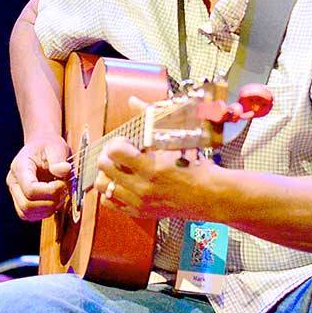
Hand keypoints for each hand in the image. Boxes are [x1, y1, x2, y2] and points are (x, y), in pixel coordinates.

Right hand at [6, 135, 72, 220]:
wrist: (41, 147)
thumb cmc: (48, 146)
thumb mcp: (56, 147)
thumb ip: (59, 159)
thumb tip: (64, 170)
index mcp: (19, 167)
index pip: (30, 189)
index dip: (50, 192)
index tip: (62, 184)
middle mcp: (13, 182)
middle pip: (27, 205)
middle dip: (50, 202)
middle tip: (63, 191)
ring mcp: (15, 193)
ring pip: (27, 214)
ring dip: (48, 209)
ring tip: (60, 196)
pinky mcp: (21, 201)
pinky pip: (29, 216)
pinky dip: (44, 212)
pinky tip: (54, 201)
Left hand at [92, 95, 208, 218]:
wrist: (208, 194)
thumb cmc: (193, 166)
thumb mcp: (174, 140)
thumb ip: (150, 119)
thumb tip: (133, 101)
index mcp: (152, 167)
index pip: (115, 151)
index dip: (117, 142)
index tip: (125, 141)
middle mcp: (143, 187)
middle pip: (104, 166)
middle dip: (108, 154)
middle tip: (119, 152)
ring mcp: (139, 202)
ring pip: (103, 185)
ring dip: (107, 173)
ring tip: (118, 167)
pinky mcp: (139, 212)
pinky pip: (110, 203)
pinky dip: (111, 191)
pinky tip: (121, 182)